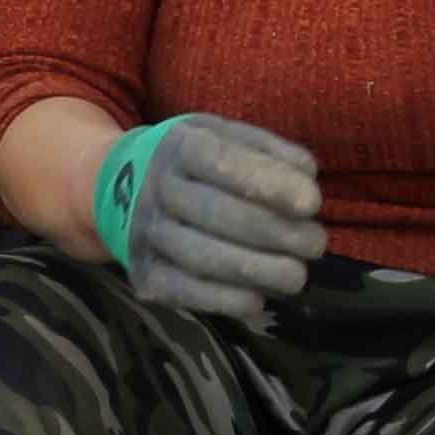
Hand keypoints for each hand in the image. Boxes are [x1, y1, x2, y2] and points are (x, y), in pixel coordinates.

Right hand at [99, 113, 323, 324]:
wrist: (119, 186)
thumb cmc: (192, 161)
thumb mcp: (222, 134)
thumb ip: (266, 150)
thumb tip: (306, 176)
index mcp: (179, 145)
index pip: (220, 160)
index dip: (268, 182)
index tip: (311, 203)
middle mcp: (156, 188)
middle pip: (215, 212)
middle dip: (274, 232)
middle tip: (315, 244)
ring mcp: (146, 233)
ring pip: (200, 256)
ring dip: (255, 270)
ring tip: (296, 277)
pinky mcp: (144, 272)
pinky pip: (183, 290)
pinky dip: (223, 300)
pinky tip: (257, 300)